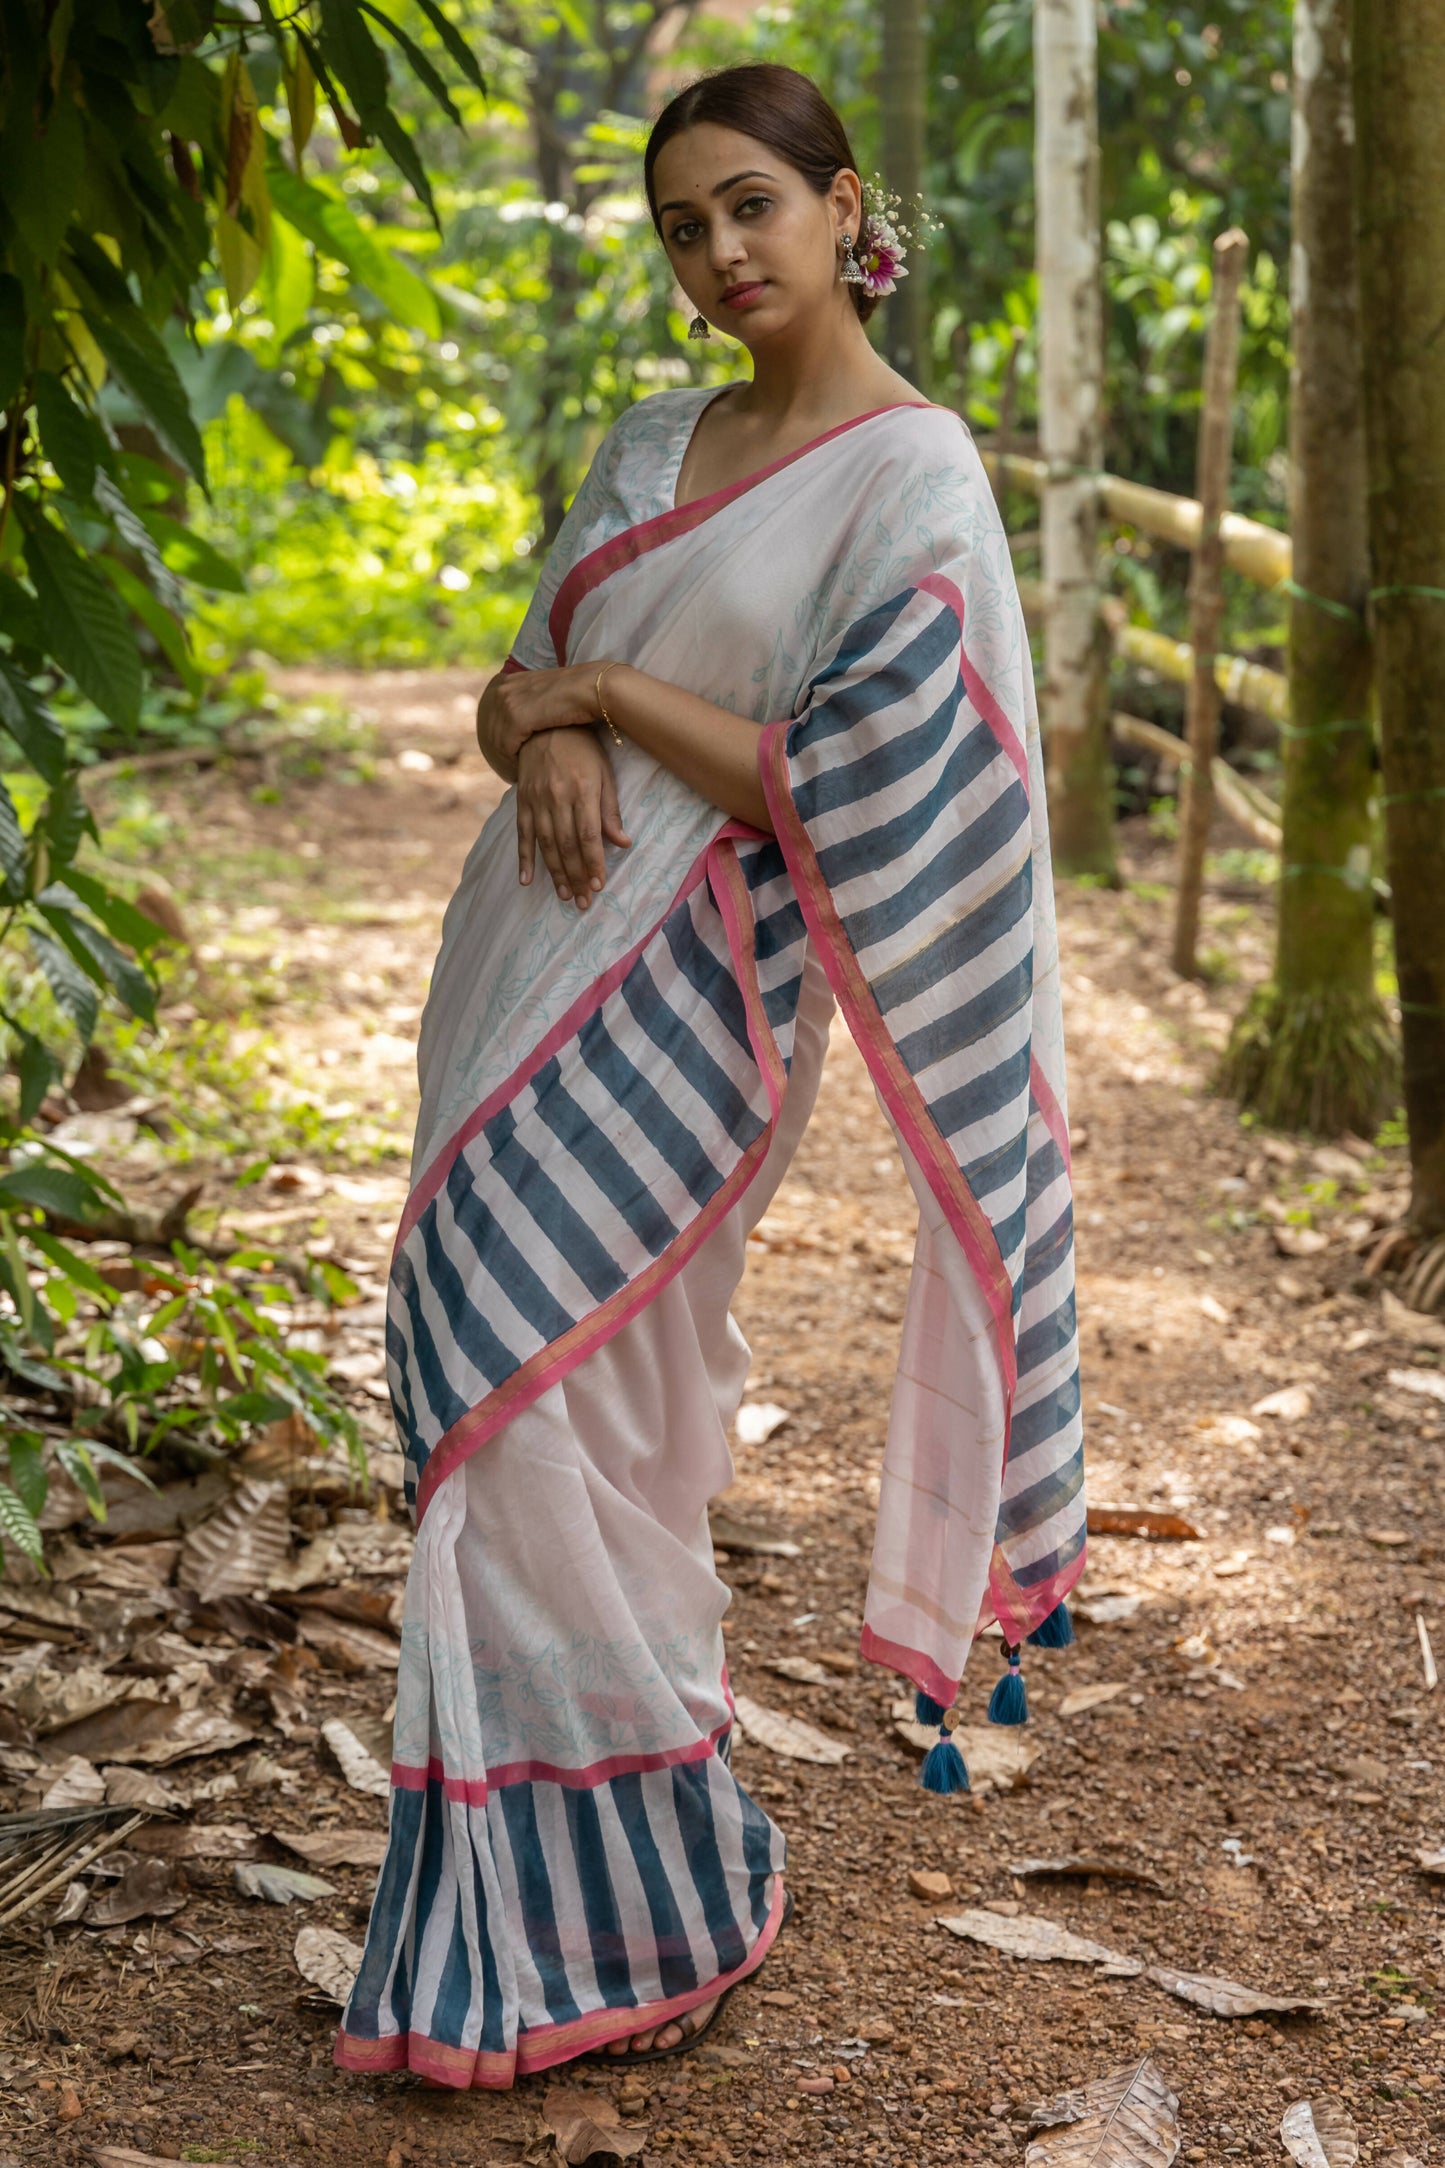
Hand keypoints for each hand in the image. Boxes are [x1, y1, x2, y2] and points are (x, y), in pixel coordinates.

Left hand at [477, 662, 609, 778]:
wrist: (592, 689)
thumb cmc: (577, 697)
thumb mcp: (543, 698)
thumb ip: (528, 706)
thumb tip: (522, 723)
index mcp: (506, 681)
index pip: (488, 717)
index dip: (495, 741)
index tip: (505, 759)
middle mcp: (501, 688)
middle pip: (487, 730)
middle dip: (495, 754)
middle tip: (507, 773)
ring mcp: (506, 701)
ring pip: (494, 741)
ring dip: (502, 762)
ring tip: (514, 777)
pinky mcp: (516, 715)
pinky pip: (504, 747)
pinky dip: (509, 763)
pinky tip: (518, 774)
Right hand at [516, 729, 629, 907]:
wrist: (543, 725)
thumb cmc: (582, 750)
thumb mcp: (604, 773)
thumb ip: (610, 810)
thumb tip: (623, 843)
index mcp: (582, 790)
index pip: (588, 835)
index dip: (593, 862)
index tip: (599, 885)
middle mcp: (557, 797)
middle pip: (567, 845)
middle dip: (576, 876)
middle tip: (583, 902)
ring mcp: (536, 801)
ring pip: (546, 845)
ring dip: (555, 874)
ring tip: (564, 895)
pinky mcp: (522, 802)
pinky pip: (522, 834)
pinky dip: (523, 858)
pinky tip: (527, 880)